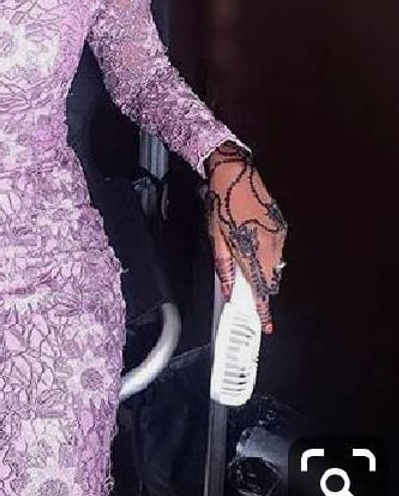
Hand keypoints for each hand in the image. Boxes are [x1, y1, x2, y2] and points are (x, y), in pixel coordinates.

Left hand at [202, 140, 287, 333]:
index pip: (261, 289)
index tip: (265, 324)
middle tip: (246, 290)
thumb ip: (224, 266)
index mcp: (253, 250)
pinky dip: (266, 253)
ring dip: (261, 268)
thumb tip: (228, 288)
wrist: (235, 172)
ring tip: (244, 258)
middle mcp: (271, 245)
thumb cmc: (221, 201)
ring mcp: (278, 234)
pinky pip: (276, 249)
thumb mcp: (216, 236)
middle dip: (259, 287)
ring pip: (273, 264)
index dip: (263, 309)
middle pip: (269, 279)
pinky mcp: (280, 225)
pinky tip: (251, 243)